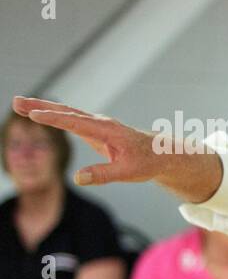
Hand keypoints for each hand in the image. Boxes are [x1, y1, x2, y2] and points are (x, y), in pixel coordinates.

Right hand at [11, 96, 221, 201]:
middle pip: (66, 112)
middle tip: (15, 101)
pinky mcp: (93, 129)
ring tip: (18, 104)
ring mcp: (96, 125)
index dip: (55, 119)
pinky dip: (52, 114)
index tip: (35, 115)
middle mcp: (100, 123)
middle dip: (40, 106)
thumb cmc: (146, 162)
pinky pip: (69, 119)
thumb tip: (78, 178)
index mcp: (107, 131)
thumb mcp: (128, 173)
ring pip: (65, 113)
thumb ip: (103, 174)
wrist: (160, 153)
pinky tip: (37, 113)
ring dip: (42, 107)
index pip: (76, 122)